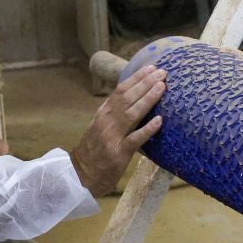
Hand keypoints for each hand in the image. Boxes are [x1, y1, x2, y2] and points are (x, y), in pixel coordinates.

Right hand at [71, 66, 165, 196]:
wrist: (80, 175)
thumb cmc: (94, 150)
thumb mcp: (101, 127)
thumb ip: (115, 113)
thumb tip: (134, 97)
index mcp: (103, 113)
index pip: (120, 91)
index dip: (136, 78)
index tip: (151, 68)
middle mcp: (106, 121)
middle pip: (127, 98)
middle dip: (145, 83)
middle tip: (162, 72)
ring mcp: (112, 137)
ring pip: (131, 114)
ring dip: (148, 99)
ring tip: (162, 87)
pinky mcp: (118, 154)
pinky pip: (134, 139)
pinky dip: (147, 129)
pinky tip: (159, 120)